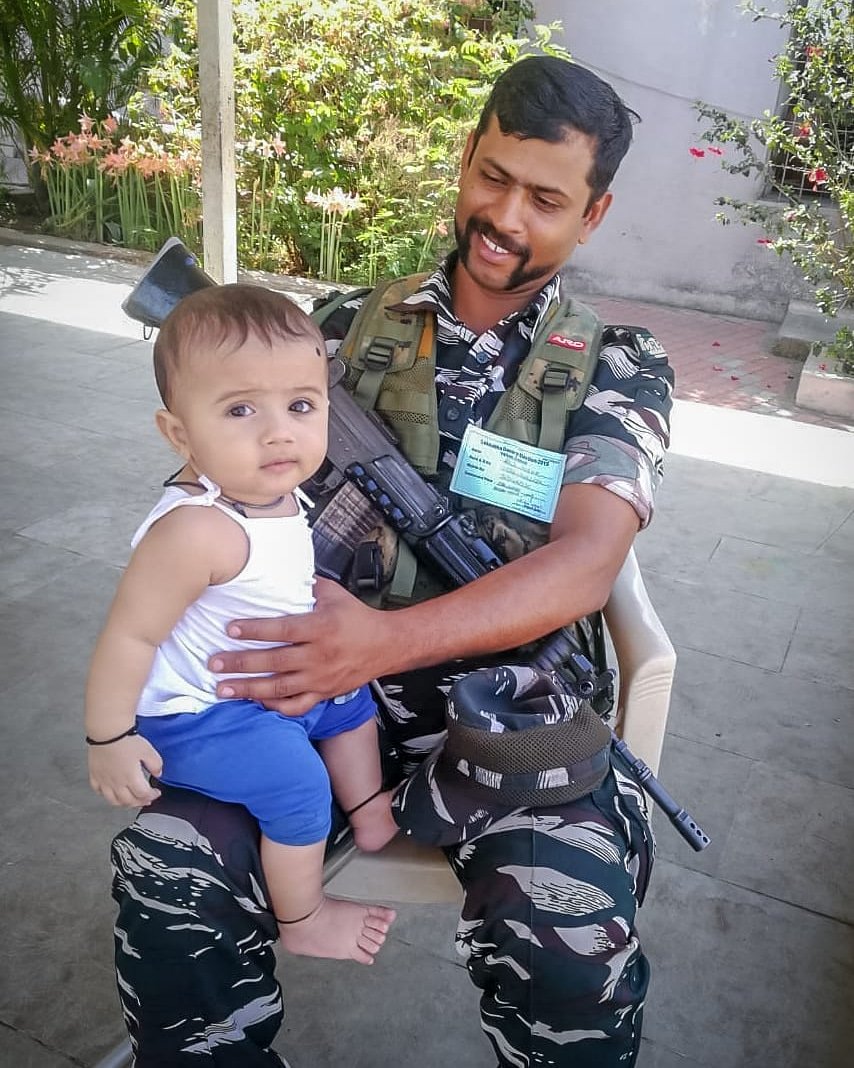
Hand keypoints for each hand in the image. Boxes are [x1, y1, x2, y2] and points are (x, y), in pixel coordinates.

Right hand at [88, 733, 162, 806]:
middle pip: (129, 801)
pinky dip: (106, 795)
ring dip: (124, 803)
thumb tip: (158, 773)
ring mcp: (104, 781)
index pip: (143, 794)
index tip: (156, 793)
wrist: (107, 732)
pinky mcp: (95, 775)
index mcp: (131, 778)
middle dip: (139, 802)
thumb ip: (156, 764)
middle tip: (145, 800)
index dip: (152, 795)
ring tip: (130, 800)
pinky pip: (98, 791)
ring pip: (113, 801)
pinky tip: (111, 792)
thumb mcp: (148, 751)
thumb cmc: (126, 740)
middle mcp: (117, 783)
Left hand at [210, 578, 390, 714]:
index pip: (282, 630)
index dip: (255, 630)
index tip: (230, 628)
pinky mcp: (323, 694)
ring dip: (248, 689)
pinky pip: (295, 706)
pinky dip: (273, 707)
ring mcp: (320, 679)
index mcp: (321, 628)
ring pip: (279, 688)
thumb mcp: (334, 594)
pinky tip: (254, 702)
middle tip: (213, 662)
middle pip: (274, 661)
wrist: (386, 646)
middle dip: (240, 663)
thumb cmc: (356, 617)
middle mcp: (319, 656)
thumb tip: (276, 572)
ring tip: (221, 689)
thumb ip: (305, 585)